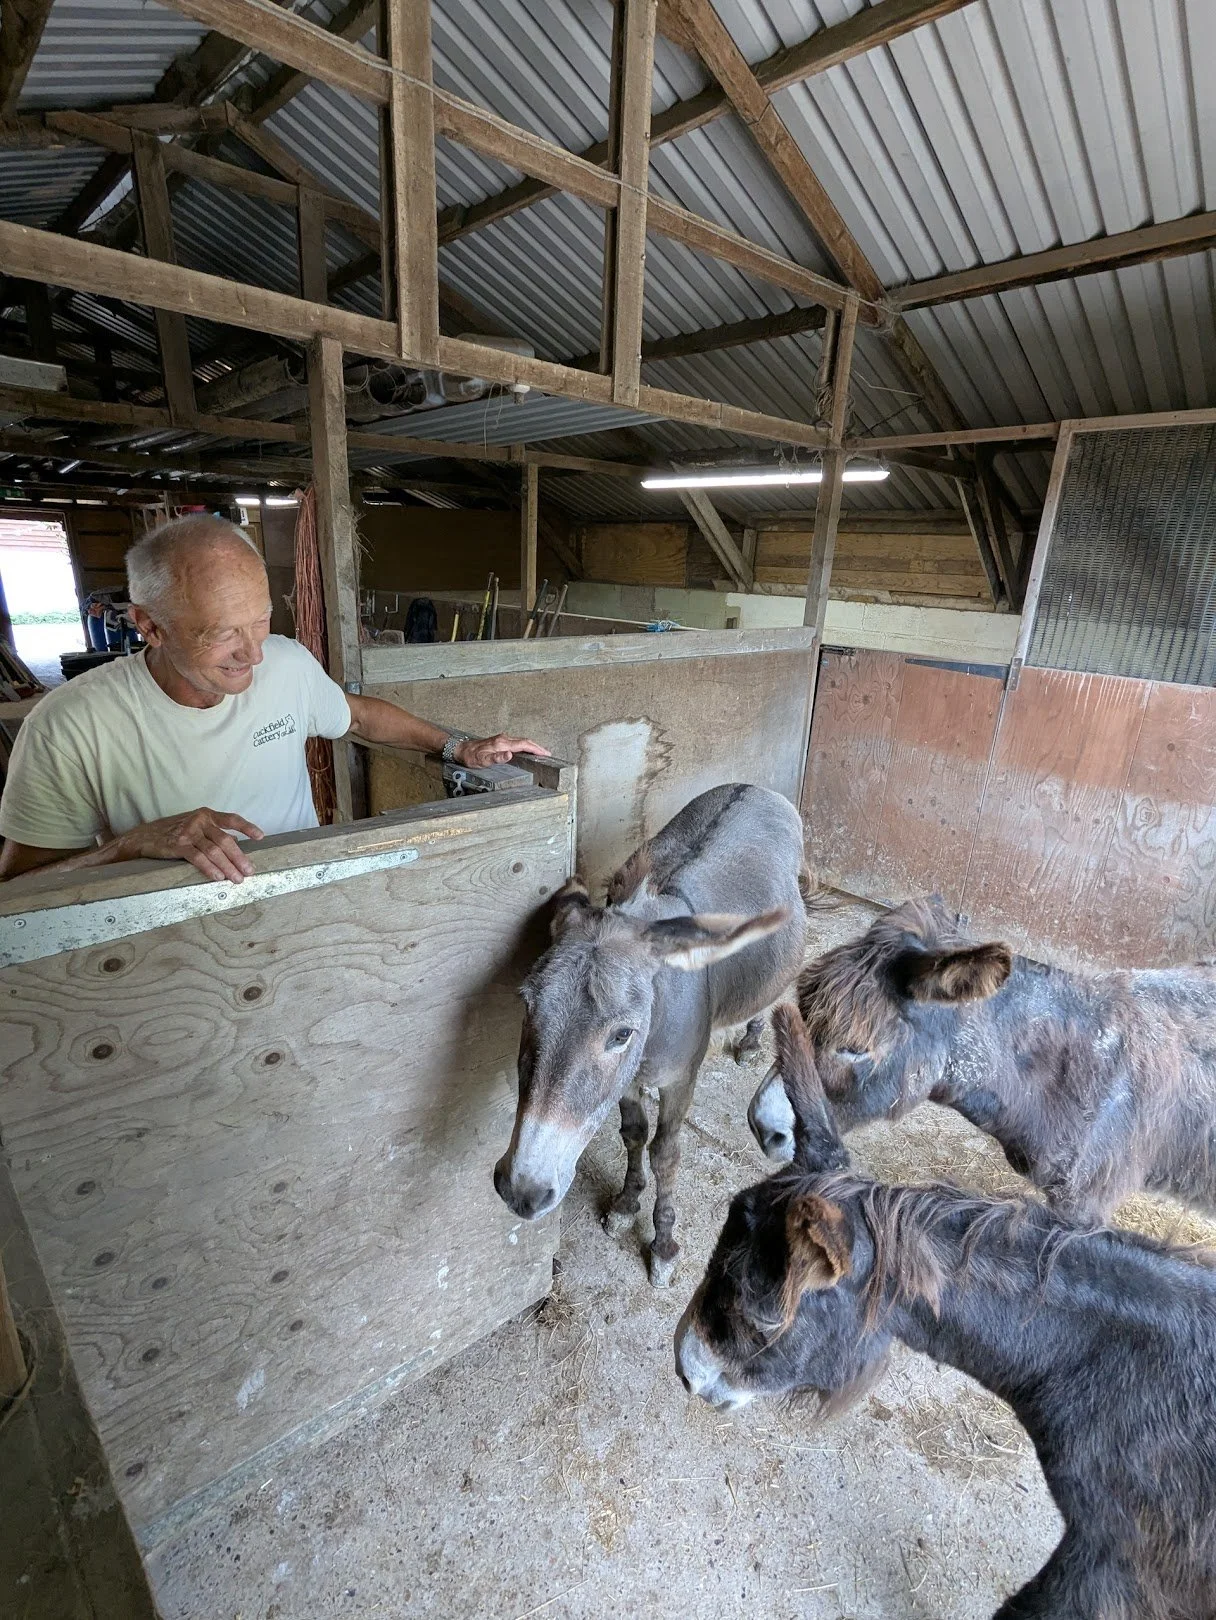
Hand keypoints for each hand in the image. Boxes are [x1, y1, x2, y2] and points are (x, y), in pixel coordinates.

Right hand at [115, 807, 263, 883]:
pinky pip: (198, 858)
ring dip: (228, 867)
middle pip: (225, 840)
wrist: (145, 836)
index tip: (260, 837)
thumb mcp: (195, 826)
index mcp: (206, 815)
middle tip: (249, 871)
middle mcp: (199, 821)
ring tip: (237, 879)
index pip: (231, 819)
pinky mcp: (178, 845)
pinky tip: (218, 877)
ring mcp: (189, 833)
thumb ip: (214, 833)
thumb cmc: (174, 831)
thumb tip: (237, 846)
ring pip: (214, 851)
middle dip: (239, 857)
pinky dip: (210, 869)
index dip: (247, 827)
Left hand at [455, 735, 551, 767]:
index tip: (545, 753)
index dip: (536, 749)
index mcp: (502, 743)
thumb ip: (496, 758)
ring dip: (532, 746)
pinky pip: (516, 742)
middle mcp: (504, 738)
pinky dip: (525, 745)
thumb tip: (509, 755)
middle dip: (537, 747)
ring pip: (521, 741)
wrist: (461, 749)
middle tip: (547, 754)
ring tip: (541, 753)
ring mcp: (502, 738)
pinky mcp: (500, 740)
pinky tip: (526, 750)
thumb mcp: (482, 760)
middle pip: (525, 741)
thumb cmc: (471, 756)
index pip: (523, 744)